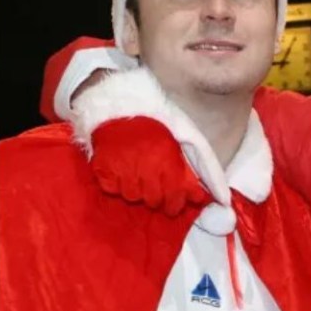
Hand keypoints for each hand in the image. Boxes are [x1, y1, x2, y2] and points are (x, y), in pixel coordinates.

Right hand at [88, 116, 207, 216]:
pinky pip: (110, 188)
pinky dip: (114, 183)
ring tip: (135, 175)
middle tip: (152, 187)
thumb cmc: (154, 121)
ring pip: (131, 197)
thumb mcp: (182, 136)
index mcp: (167, 158)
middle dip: (155, 197)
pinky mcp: (102, 167)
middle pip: (152, 201)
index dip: (174, 205)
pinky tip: (118, 171)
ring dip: (134, 190)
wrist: (118, 103)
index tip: (172, 207)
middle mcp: (145, 166)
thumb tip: (208, 196)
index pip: (174, 195)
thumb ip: (197, 164)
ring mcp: (122, 168)